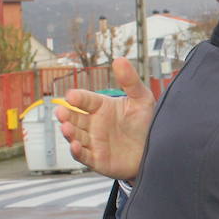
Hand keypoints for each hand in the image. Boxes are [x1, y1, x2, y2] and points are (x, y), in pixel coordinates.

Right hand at [56, 57, 154, 180]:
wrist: (157, 150)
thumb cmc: (147, 123)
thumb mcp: (142, 99)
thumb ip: (130, 81)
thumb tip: (119, 59)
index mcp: (101, 107)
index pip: (85, 100)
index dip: (78, 98)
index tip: (71, 96)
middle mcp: (94, 124)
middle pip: (74, 118)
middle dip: (66, 115)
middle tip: (61, 111)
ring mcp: (94, 142)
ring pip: (75, 136)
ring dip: (69, 132)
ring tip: (66, 127)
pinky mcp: (98, 160)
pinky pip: (84, 156)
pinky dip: (77, 152)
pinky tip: (75, 146)